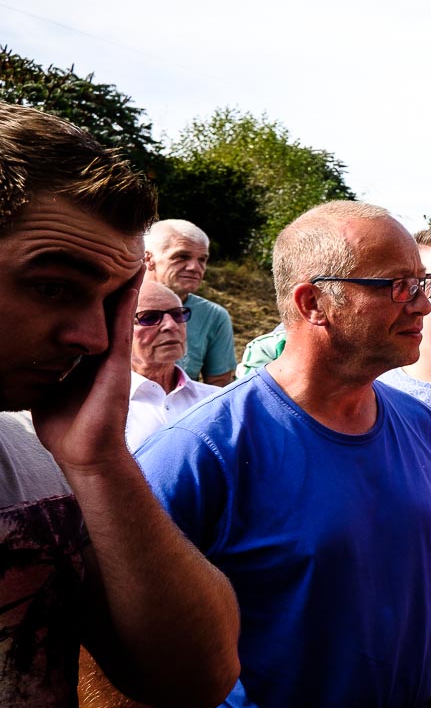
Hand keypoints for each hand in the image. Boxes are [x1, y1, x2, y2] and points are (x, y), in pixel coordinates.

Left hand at [30, 264, 143, 471]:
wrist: (85, 453)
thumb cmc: (67, 429)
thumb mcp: (47, 392)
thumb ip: (44, 374)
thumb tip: (21, 366)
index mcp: (86, 361)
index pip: (89, 322)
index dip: (91, 299)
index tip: (90, 273)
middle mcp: (103, 355)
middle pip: (106, 312)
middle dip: (111, 286)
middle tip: (117, 255)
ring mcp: (113, 358)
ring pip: (118, 314)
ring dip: (125, 286)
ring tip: (130, 258)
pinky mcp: (118, 364)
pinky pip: (123, 326)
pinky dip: (128, 303)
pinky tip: (131, 281)